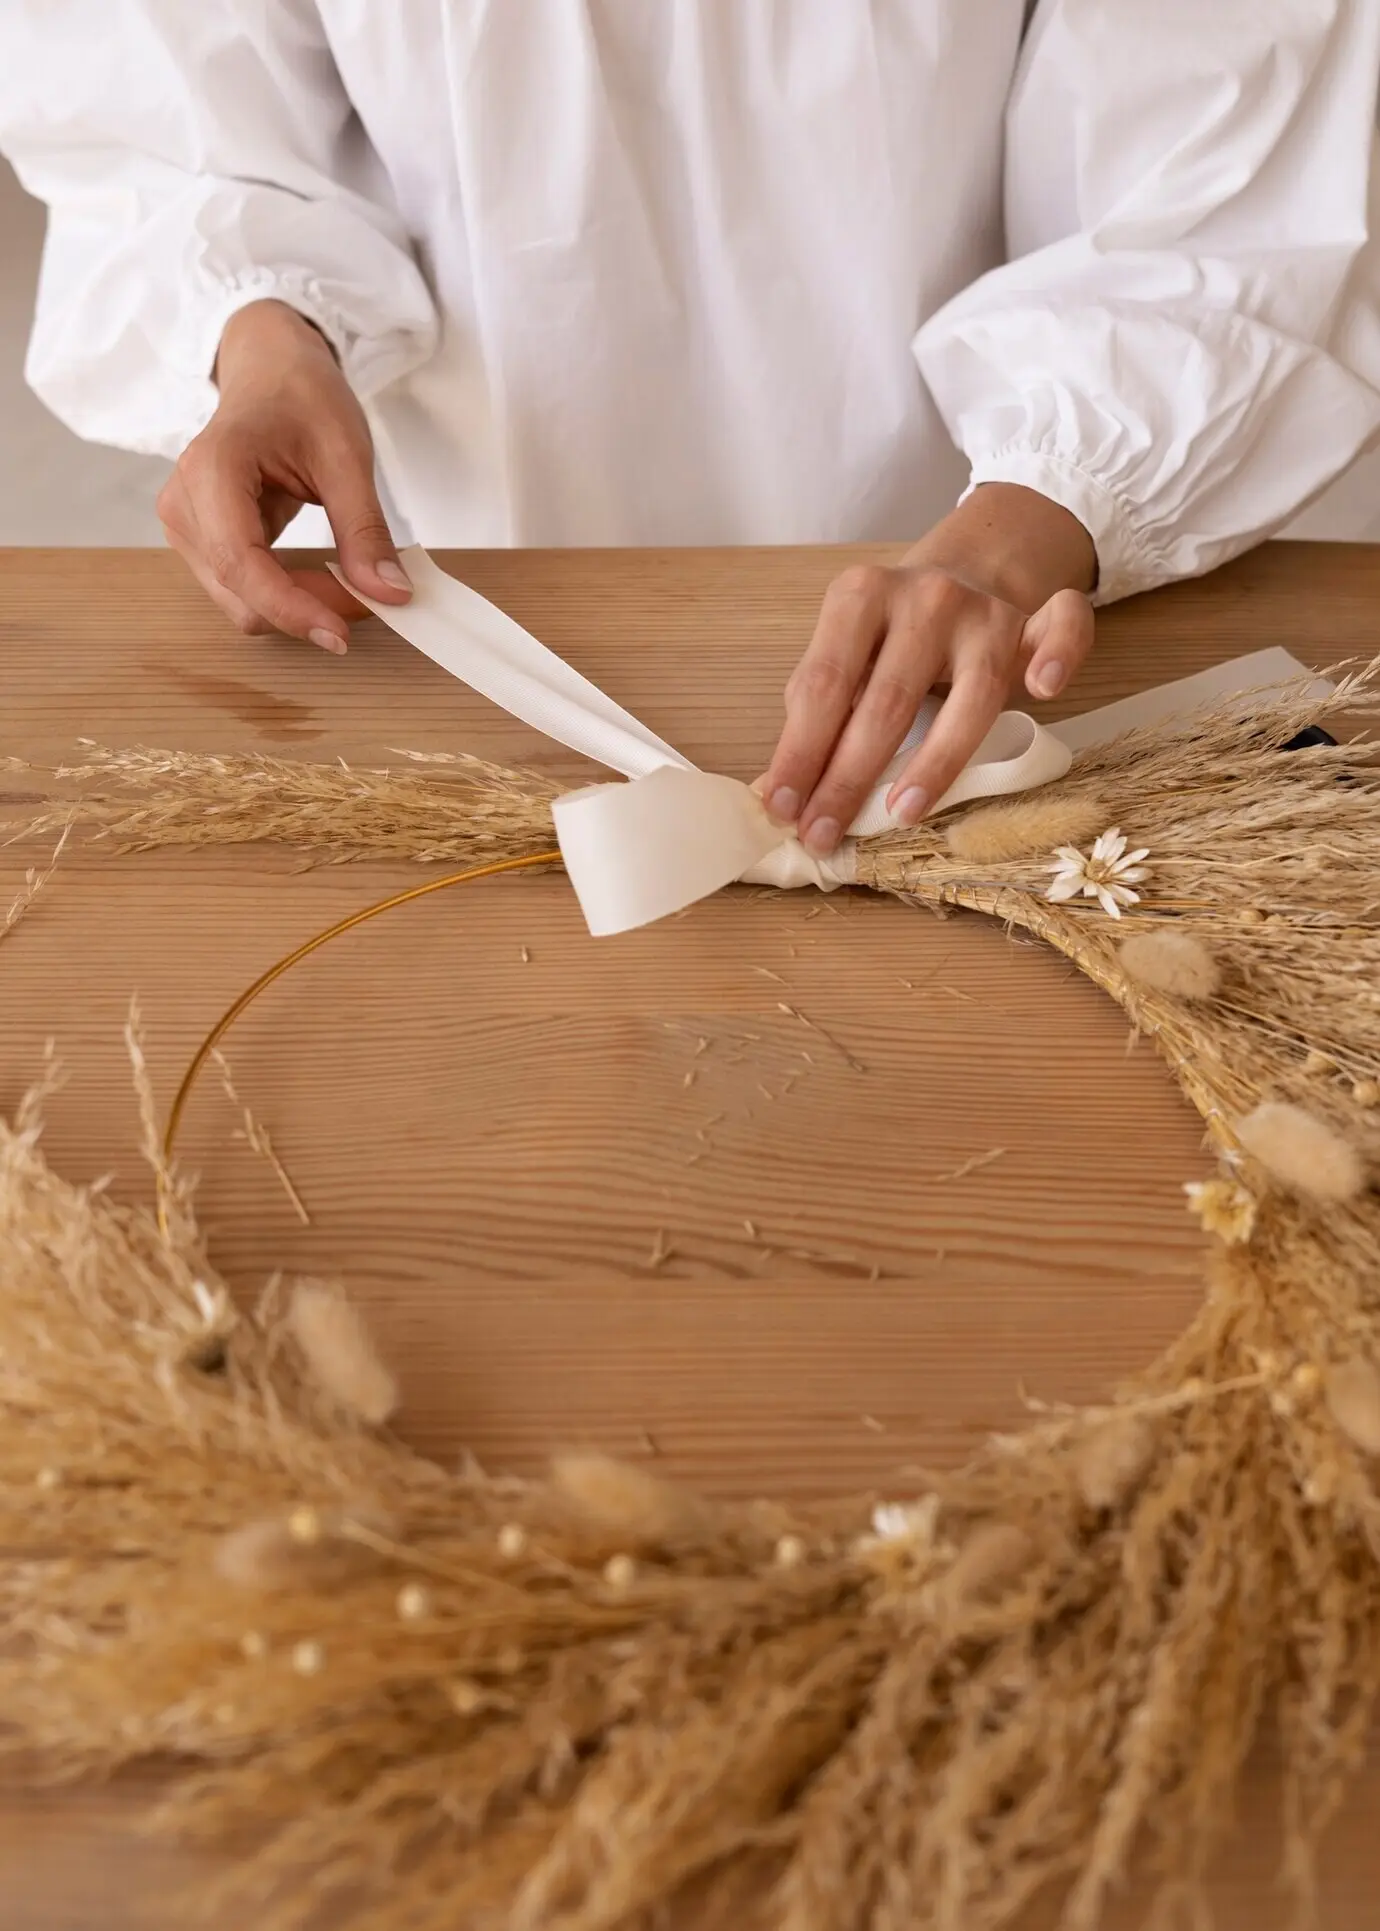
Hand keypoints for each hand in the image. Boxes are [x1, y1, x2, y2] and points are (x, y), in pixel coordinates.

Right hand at [156, 299, 410, 651]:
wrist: (271, 371)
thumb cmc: (301, 396)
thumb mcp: (346, 455)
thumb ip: (365, 529)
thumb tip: (391, 594)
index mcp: (211, 470)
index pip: (241, 563)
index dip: (291, 608)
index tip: (341, 634)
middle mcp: (184, 505)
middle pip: (240, 595)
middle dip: (307, 609)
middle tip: (372, 596)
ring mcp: (186, 527)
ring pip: (242, 603)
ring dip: (301, 607)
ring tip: (352, 581)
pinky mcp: (201, 542)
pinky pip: (245, 591)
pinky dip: (290, 597)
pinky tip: (325, 576)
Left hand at [758, 485, 1096, 853]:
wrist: (966, 571)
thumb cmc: (892, 634)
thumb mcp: (845, 652)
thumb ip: (816, 709)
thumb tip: (779, 791)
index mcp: (859, 597)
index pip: (824, 684)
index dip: (801, 751)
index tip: (782, 808)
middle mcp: (925, 597)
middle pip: (888, 698)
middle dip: (849, 776)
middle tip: (825, 833)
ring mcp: (986, 610)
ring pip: (971, 694)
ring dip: (934, 762)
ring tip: (900, 813)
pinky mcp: (1037, 622)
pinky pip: (1061, 629)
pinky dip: (1058, 655)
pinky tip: (1042, 691)